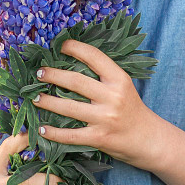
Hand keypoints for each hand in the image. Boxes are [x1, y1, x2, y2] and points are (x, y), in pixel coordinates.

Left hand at [33, 38, 155, 164]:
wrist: (149, 139)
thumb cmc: (131, 109)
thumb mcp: (123, 87)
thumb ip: (102, 76)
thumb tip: (70, 63)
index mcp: (119, 79)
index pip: (94, 57)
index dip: (74, 48)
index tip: (60, 46)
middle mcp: (112, 97)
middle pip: (75, 81)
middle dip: (53, 75)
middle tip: (39, 73)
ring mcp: (105, 118)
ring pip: (69, 108)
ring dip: (47, 102)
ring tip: (35, 98)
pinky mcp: (99, 138)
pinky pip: (71, 135)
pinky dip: (54, 133)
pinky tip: (42, 129)